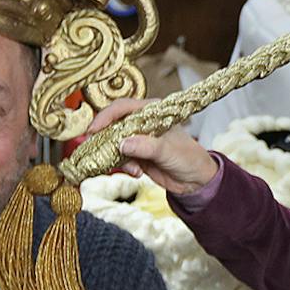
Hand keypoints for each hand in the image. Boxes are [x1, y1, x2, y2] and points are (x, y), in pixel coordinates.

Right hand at [88, 98, 217, 196]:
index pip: (123, 107)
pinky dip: (124, 166)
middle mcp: (142, 122)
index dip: (105, 116)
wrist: (195, 181)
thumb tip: (122, 143)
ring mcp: (137, 139)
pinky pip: (119, 158)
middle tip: (100, 152)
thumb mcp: (168, 151)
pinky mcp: (135, 155)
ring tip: (132, 168)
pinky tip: (137, 173)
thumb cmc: (189, 158)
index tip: (94, 129)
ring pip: (114, 143)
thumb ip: (146, 146)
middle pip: (113, 124)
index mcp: (152, 111)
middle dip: (106, 139)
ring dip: (117, 157)